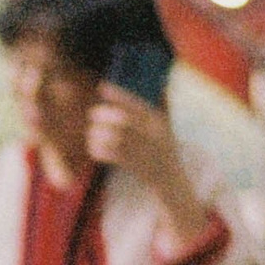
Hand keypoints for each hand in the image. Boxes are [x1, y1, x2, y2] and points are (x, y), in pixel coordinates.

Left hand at [85, 84, 205, 242]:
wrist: (173, 185)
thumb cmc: (167, 152)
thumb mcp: (169, 127)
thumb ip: (164, 104)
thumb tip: (162, 80)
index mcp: (159, 123)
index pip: (137, 105)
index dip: (119, 95)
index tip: (102, 87)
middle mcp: (153, 136)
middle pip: (125, 121)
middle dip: (105, 115)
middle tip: (93, 113)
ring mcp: (145, 152)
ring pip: (117, 138)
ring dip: (99, 134)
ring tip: (91, 132)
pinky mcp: (136, 167)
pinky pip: (114, 156)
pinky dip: (101, 150)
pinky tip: (93, 148)